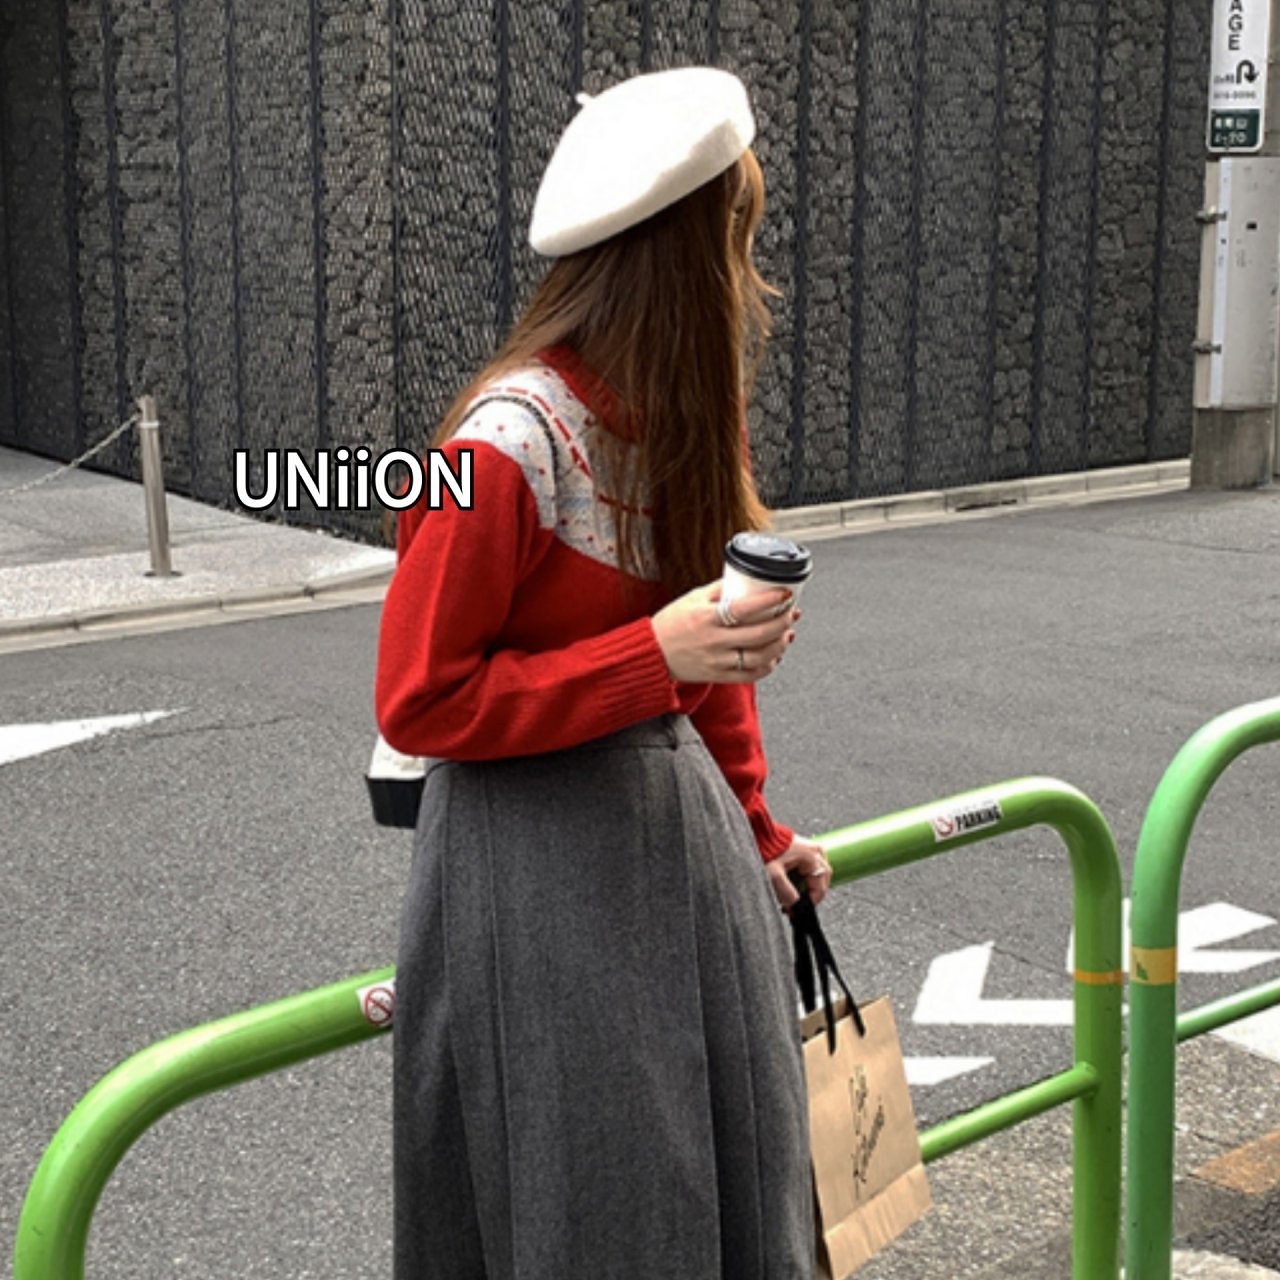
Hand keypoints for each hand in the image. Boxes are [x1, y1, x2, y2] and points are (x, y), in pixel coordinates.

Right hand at [652, 582, 797, 683]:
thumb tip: (746, 579)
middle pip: (759, 633)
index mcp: (707, 617)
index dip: (770, 600)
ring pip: (759, 656)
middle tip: (791, 613)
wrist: (652, 653)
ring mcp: (718, 661)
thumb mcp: (692, 598)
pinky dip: (767, 666)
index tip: (785, 594)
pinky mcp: (719, 676)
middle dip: (782, 622)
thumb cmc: (671, 624)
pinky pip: (750, 675)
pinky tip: (774, 656)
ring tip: (786, 634)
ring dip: (779, 645)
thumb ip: (720, 589)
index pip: (745, 608)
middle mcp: (714, 641)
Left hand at [765, 835, 830, 910]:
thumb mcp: (774, 875)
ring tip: (795, 894)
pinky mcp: (803, 847)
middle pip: (822, 880)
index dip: (810, 902)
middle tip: (798, 904)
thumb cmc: (765, 848)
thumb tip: (796, 907)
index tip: (798, 910)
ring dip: (808, 885)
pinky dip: (804, 877)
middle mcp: (815, 851)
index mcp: (812, 857)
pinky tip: (793, 882)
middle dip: (810, 894)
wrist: (757, 832)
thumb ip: (787, 894)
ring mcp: (810, 848)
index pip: (820, 887)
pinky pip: (810, 866)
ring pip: (816, 873)